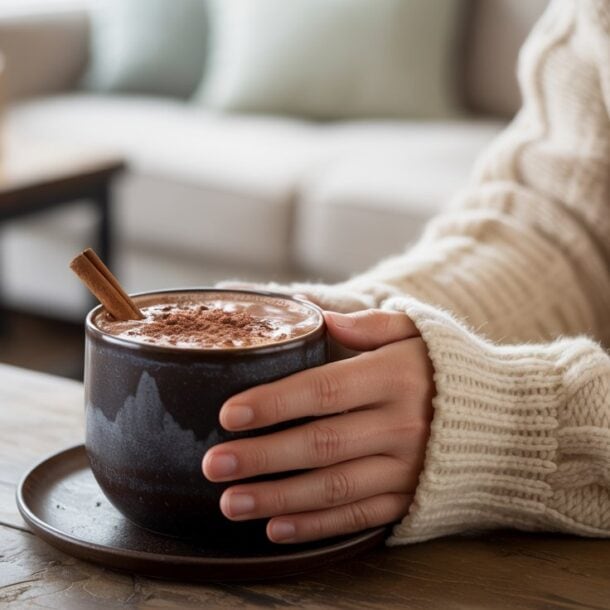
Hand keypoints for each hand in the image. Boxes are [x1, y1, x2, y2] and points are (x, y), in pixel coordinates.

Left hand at [202, 309, 434, 543]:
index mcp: (394, 378)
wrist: (506, 420)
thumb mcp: (415, 332)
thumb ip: (367, 324)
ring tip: (230, 502)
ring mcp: (406, 469)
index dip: (274, 403)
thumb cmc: (445, 369)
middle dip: (261, 457)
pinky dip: (315, 525)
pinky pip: (358, 518)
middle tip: (214, 464)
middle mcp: (400, 426)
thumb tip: (318, 317)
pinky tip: (275, 527)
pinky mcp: (408, 499)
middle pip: (319, 444)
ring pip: (332, 488)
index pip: (323, 390)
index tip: (229, 414)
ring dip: (276, 498)